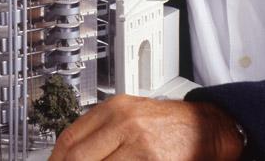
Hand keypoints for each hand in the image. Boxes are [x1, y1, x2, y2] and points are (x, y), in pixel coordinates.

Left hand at [49, 94, 243, 160]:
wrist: (208, 129)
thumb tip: (70, 156)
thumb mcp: (131, 117)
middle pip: (77, 158)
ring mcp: (139, 144)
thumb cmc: (169, 125)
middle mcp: (124, 122)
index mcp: (114, 109)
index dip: (56, 160)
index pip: (69, 138)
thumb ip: (101, 133)